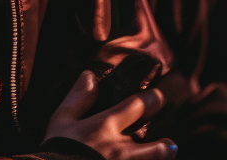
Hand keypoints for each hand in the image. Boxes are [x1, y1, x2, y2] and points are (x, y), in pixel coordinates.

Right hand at [44, 70, 175, 159]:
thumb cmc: (55, 150)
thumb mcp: (61, 119)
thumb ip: (78, 97)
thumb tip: (90, 74)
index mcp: (105, 127)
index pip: (136, 107)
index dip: (151, 100)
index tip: (158, 96)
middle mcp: (121, 150)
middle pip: (157, 148)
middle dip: (165, 144)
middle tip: (170, 143)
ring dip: (161, 159)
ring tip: (167, 155)